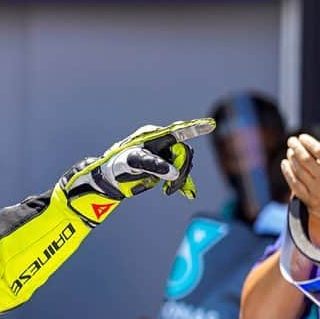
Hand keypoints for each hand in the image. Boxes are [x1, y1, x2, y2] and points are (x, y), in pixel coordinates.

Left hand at [56, 118, 214, 225]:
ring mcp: (163, 156)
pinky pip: (179, 175)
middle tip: (173, 187)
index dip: (195, 128)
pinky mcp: (163, 168)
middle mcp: (161, 144)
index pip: (177, 131)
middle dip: (182, 169)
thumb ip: (154, 165)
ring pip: (182, 165)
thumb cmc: (117, 165)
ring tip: (170, 191)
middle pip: (183, 153)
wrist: (109, 179)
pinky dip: (182, 184)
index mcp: (154, 136)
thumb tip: (174, 173)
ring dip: (181, 179)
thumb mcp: (133, 163)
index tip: (210, 125)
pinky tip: (185, 193)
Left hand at [281, 134, 319, 229]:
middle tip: (291, 140)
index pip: (319, 151)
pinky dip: (287, 172)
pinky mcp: (308, 199)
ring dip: (291, 158)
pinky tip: (285, 164)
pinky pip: (294, 184)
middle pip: (306, 160)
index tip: (302, 137)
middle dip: (296, 147)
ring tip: (290, 151)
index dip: (308, 142)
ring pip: (299, 171)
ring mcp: (316, 191)